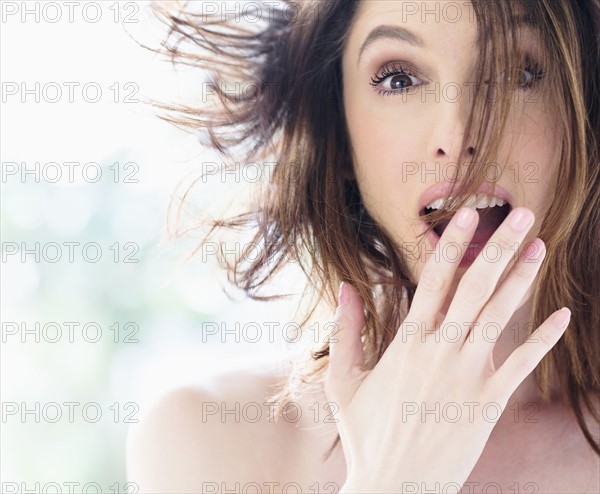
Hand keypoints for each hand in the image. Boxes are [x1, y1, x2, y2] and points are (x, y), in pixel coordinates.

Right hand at [324, 207, 570, 492]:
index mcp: (406, 343)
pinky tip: (562, 314)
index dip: (452, 244)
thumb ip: (344, 331)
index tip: (467, 214)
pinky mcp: (488, 404)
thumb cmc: (366, 433)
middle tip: (521, 214)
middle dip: (499, 248)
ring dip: (522, 280)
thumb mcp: (343, 380)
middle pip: (475, 288)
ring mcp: (467, 377)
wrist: (393, 486)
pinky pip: (521, 366)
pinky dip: (543, 340)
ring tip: (540, 247)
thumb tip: (346, 287)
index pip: (434, 281)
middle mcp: (441, 352)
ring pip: (500, 318)